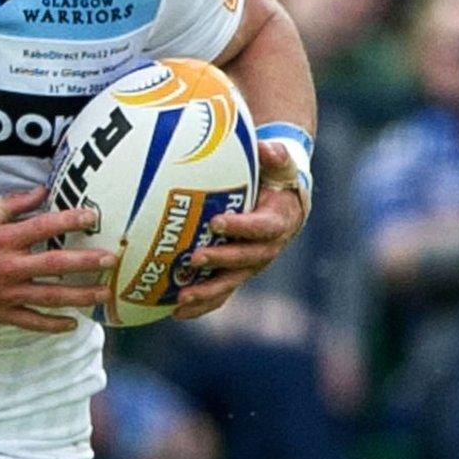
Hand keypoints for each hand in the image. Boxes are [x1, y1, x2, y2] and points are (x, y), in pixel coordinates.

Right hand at [0, 187, 115, 333]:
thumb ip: (12, 203)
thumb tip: (41, 190)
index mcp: (2, 239)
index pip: (43, 227)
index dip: (70, 219)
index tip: (93, 216)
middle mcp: (7, 267)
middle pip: (54, 265)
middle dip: (86, 262)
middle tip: (111, 259)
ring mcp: (5, 293)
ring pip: (50, 297)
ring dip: (80, 296)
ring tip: (104, 294)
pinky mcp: (0, 313)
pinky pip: (31, 322)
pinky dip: (53, 325)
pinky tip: (74, 324)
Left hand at [170, 140, 306, 320]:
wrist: (283, 201)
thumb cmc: (276, 178)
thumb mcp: (279, 163)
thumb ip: (275, 155)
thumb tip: (266, 146)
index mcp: (279, 222)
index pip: (263, 228)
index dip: (242, 228)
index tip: (217, 222)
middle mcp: (267, 249)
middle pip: (246, 260)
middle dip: (220, 261)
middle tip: (195, 259)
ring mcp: (251, 265)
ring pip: (231, 282)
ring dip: (207, 292)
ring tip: (181, 299)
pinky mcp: (236, 273)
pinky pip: (220, 293)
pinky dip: (202, 305)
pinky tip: (176, 311)